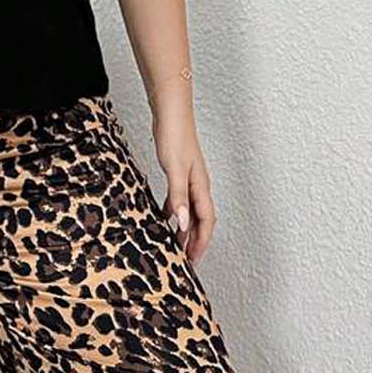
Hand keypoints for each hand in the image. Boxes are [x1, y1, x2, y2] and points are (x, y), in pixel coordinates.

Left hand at [152, 92, 216, 264]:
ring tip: (176, 244)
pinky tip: (165, 217)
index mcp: (200, 186)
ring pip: (191, 211)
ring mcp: (189, 179)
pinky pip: (180, 200)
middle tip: (186, 259)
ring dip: (185, 228)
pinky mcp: (179, 173)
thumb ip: (178, 197)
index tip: (194, 259)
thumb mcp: (174, 170)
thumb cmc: (174, 136)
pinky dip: (175, 212)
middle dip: (195, 240)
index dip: (201, 242)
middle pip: (201, 220)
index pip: (206, 221)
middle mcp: (198, 185)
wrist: (171, 113)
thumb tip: (181, 224)